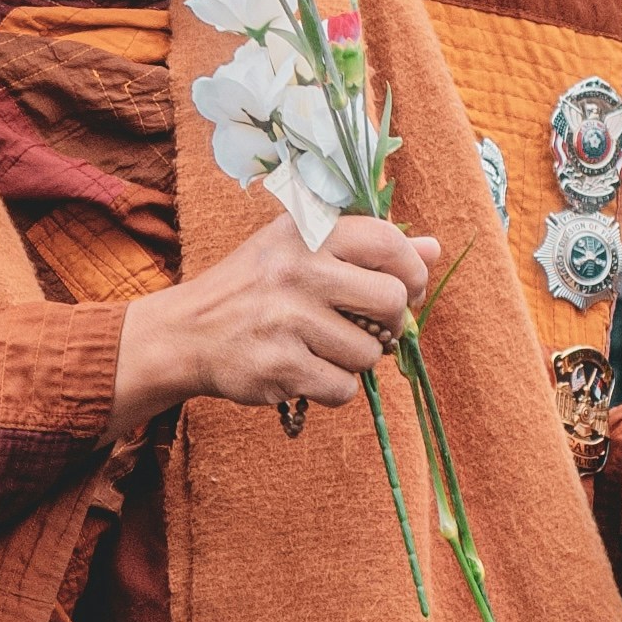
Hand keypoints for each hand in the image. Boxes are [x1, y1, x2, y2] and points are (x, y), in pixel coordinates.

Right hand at [111, 207, 438, 428]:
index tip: (406, 290)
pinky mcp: (280, 366)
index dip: (412, 272)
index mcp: (305, 232)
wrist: (186, 334)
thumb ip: (368, 249)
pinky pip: (343, 388)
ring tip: (326, 350)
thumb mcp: (302, 250)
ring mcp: (287, 319)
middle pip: (391, 302)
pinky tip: (307, 371)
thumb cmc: (254, 288)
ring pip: (369, 354)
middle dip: (391, 324)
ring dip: (357, 360)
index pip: (388, 242)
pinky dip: (333, 388)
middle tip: (373, 329)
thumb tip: (435, 249)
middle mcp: (297, 270)